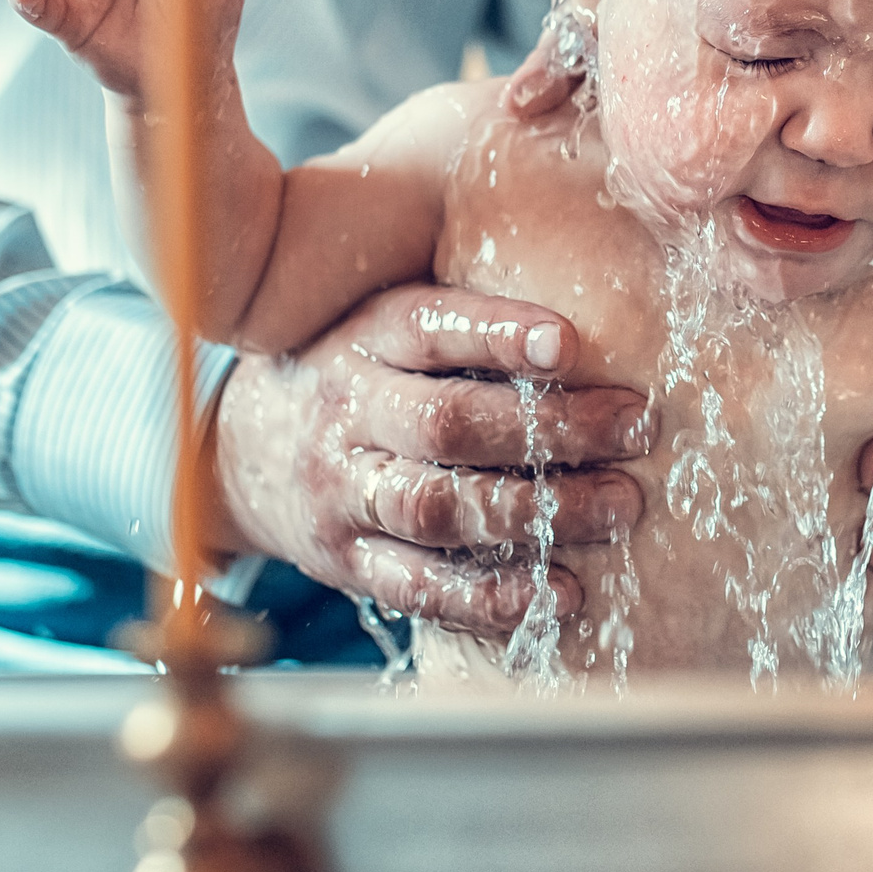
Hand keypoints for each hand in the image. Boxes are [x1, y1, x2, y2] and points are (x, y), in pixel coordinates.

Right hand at [212, 285, 651, 636]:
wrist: (237, 451)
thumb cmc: (356, 371)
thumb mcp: (385, 318)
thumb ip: (466, 311)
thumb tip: (592, 273)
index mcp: (366, 337)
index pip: (430, 329)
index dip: (499, 335)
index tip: (570, 342)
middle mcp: (351, 412)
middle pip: (447, 425)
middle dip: (550, 432)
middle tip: (635, 429)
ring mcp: (344, 493)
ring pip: (439, 508)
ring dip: (537, 514)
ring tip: (617, 507)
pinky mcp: (347, 562)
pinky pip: (420, 586)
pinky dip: (493, 597)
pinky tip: (562, 593)